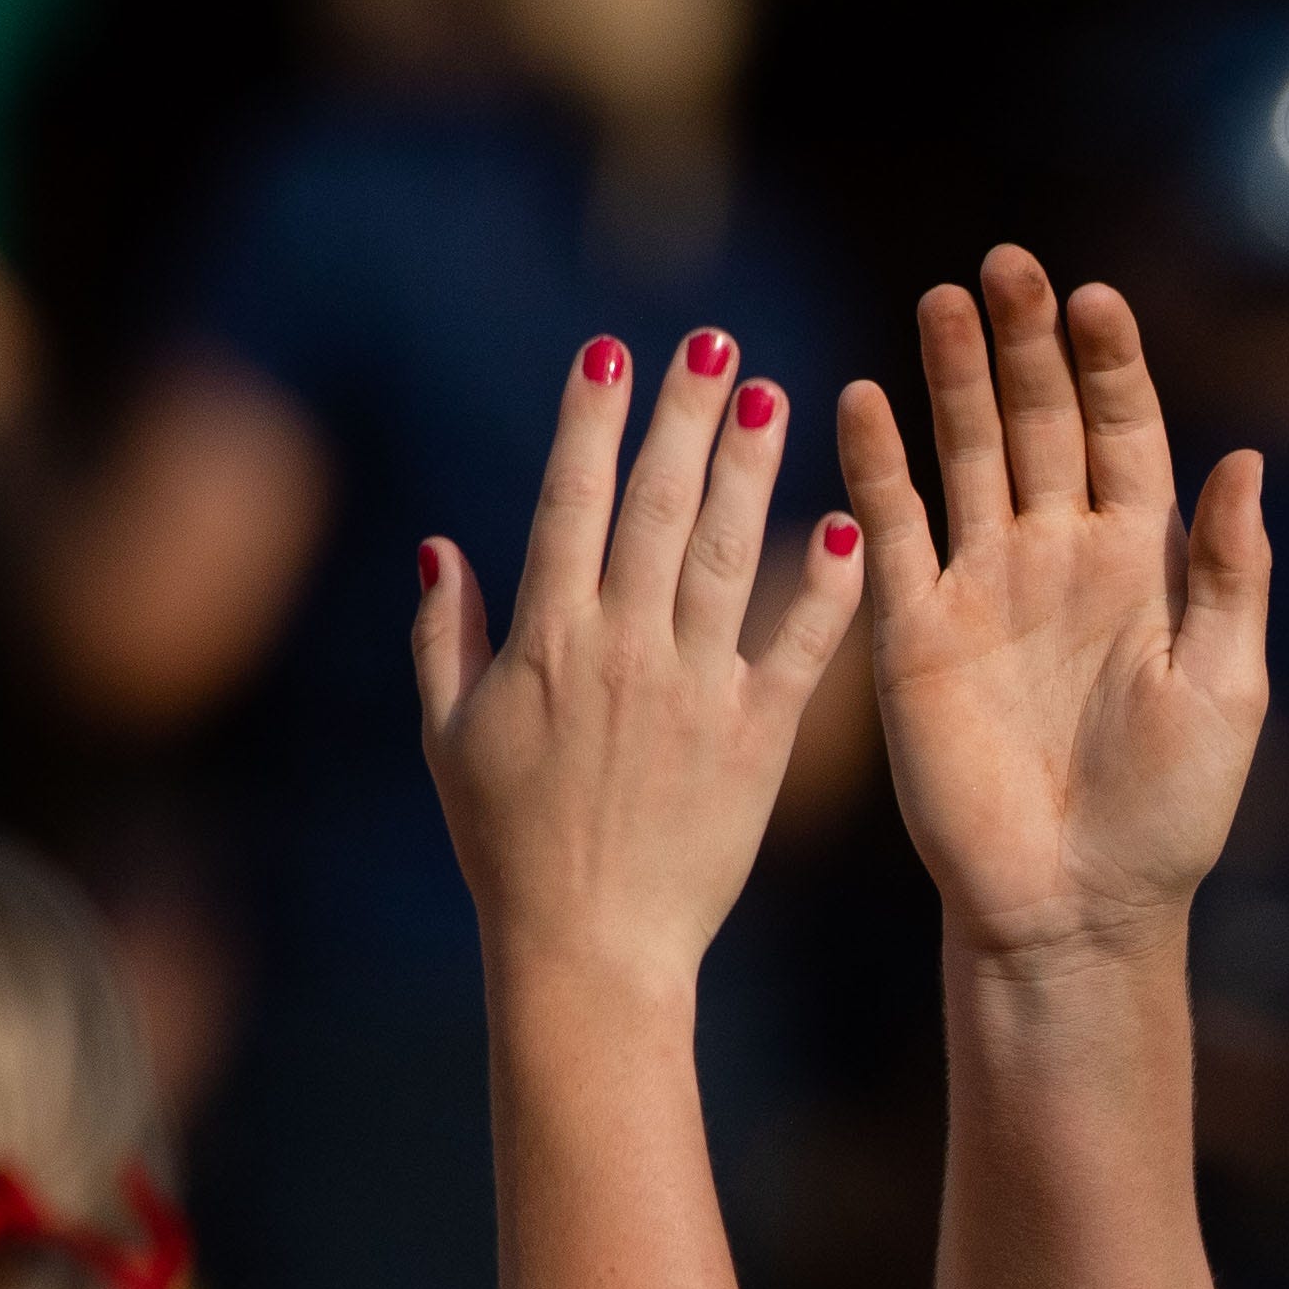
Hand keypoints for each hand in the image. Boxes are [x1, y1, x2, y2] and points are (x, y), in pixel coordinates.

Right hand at [415, 329, 861, 1000]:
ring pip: (730, 558)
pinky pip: (798, 651)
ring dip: (755, 472)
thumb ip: (444, 636)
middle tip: (714, 340)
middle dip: (685, 416)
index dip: (590, 421)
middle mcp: (623, 651)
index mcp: (546, 642)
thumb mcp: (450, 738)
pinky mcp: (757, 740)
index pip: (570, 503)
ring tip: (777, 395)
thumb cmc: (510, 846)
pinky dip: (825, 591)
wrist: (591, 948)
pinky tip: (850, 528)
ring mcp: (695, 692)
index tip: (611, 350)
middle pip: (658, 509)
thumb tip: (438, 544)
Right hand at [837, 248, 1271, 968]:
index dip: (1111, 366)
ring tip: (942, 301)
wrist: (1076, 905)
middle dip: (1025, 344)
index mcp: (1142, 565)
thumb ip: (1228, 572)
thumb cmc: (1171, 813)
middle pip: (1040, 423)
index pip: (1125, 435)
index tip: (1097, 299)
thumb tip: (1244, 458)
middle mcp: (1059, 557)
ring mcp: (983, 586)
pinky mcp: (914, 630)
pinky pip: (891, 530)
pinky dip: (875, 466)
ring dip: (953, 379)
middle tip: (1006, 265)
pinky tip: (860, 398)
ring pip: (964, 455)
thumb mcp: (1223, 686)